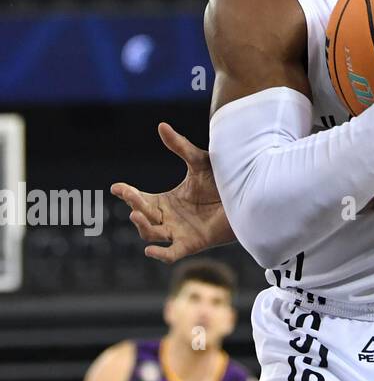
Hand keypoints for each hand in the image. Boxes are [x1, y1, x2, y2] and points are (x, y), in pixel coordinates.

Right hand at [110, 123, 234, 262]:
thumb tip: (161, 125)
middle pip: (143, 215)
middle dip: (134, 204)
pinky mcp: (193, 243)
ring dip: (142, 226)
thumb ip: (180, 146)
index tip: (117, 187)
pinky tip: (150, 251)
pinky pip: (172, 254)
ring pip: (151, 234)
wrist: (249, 196)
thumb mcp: (199, 162)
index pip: (139, 199)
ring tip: (136, 213)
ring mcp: (179, 232)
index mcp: (166, 202)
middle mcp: (168, 218)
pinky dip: (160, 255)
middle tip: (131, 194)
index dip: (127, 194)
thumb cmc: (223, 181)